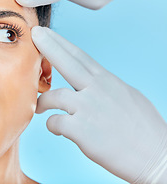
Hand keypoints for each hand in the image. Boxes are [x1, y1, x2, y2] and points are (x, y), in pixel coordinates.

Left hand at [31, 26, 166, 182]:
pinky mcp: (81, 130)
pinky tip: (57, 130)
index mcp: (107, 81)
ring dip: (43, 102)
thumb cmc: (143, 129)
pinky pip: (55, 122)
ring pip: (54, 96)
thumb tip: (90, 81)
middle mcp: (97, 90)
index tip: (46, 32)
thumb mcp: (127, 96)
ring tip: (40, 108)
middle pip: (67, 62)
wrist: (157, 157)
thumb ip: (104, 86)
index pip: (80, 56)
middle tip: (34, 34)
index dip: (60, 42)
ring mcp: (88, 108)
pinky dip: (52, 125)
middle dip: (48, 46)